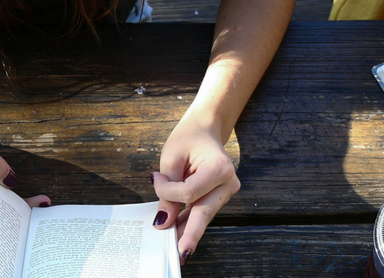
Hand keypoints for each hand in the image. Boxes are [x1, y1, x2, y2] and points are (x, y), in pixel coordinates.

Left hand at [151, 118, 240, 265]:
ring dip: (186, 230)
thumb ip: (167, 190)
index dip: (168, 192)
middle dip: (189, 234)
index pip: (190, 192)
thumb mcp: (171, 158)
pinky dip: (188, 221)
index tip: (155, 178)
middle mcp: (228, 183)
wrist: (205, 129)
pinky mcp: (219, 197)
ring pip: (203, 216)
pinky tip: (177, 234)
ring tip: (172, 248)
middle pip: (203, 212)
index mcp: (219, 168)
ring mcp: (226, 192)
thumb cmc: (188, 138)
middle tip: (179, 254)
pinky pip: (202, 212)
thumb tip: (164, 222)